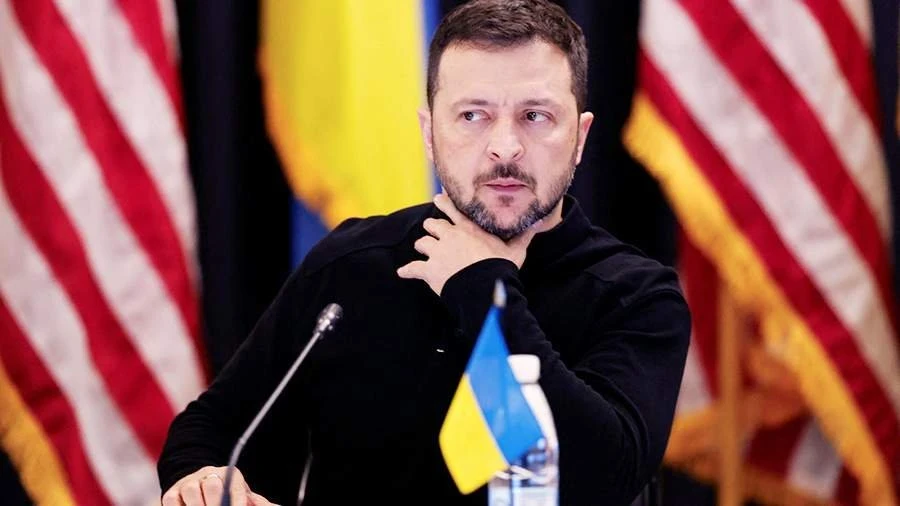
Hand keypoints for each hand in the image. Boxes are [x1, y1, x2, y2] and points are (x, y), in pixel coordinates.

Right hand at [161, 466, 276, 505]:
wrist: (198, 485)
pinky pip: (173, 501)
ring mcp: (189, 483)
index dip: (237, 501)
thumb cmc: (226, 495)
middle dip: (216, 504)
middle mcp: (209, 475)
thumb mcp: (242, 496)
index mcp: (230, 475)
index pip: (235, 487)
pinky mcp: (172, 493)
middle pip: (212, 486)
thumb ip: (257, 503)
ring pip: (191, 492)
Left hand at [397, 193, 539, 294]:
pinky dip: (407, 271)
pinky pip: (413, 268)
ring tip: (421, 250)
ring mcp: (437, 252)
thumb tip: (539, 222)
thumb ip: (524, 235)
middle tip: (431, 230)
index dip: (444, 203)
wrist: (485, 284)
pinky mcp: (429, 269)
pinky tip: (402, 272)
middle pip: (433, 225)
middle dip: (432, 228)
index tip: (438, 198)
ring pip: (421, 243)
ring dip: (421, 247)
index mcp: (468, 229)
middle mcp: (450, 236)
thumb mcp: (516, 249)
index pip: (453, 210)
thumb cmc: (500, 266)